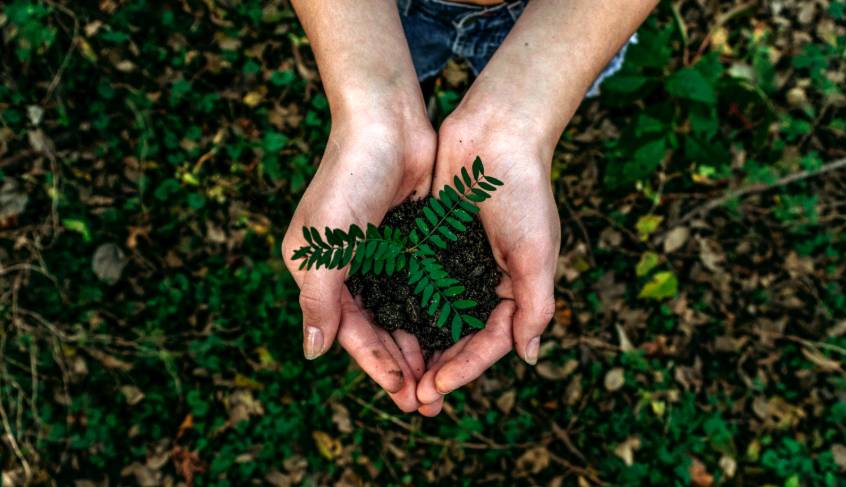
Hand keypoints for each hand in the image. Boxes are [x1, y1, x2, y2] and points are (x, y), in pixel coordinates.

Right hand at [282, 112, 435, 411]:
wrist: (387, 121)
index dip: (377, 365)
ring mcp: (380, 255)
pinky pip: (422, 288)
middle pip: (378, 329)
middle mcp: (348, 268)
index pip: (350, 332)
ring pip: (402, 314)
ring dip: (421, 346)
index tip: (404, 395)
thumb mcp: (325, 244)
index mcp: (319, 272)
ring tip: (444, 379)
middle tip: (429, 401)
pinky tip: (454, 335)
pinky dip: (435, 313)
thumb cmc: (349, 178)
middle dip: (402, 366)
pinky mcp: (409, 241)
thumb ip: (319, 300)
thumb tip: (312, 353)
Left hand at [415, 109, 558, 414]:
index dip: (464, 369)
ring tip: (395, 374)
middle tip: (412, 398)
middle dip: (437, 368)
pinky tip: (382, 327)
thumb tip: (528, 357)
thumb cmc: (524, 191)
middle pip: (458, 337)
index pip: (488, 342)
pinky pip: (415, 284)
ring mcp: (456, 263)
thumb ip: (535, 305)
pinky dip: (402, 307)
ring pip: (433, 317)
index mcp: (514, 289)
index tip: (435, 388)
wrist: (496, 133)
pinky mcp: (431, 243)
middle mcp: (484, 281)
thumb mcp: (537, 252)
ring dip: (416, 346)